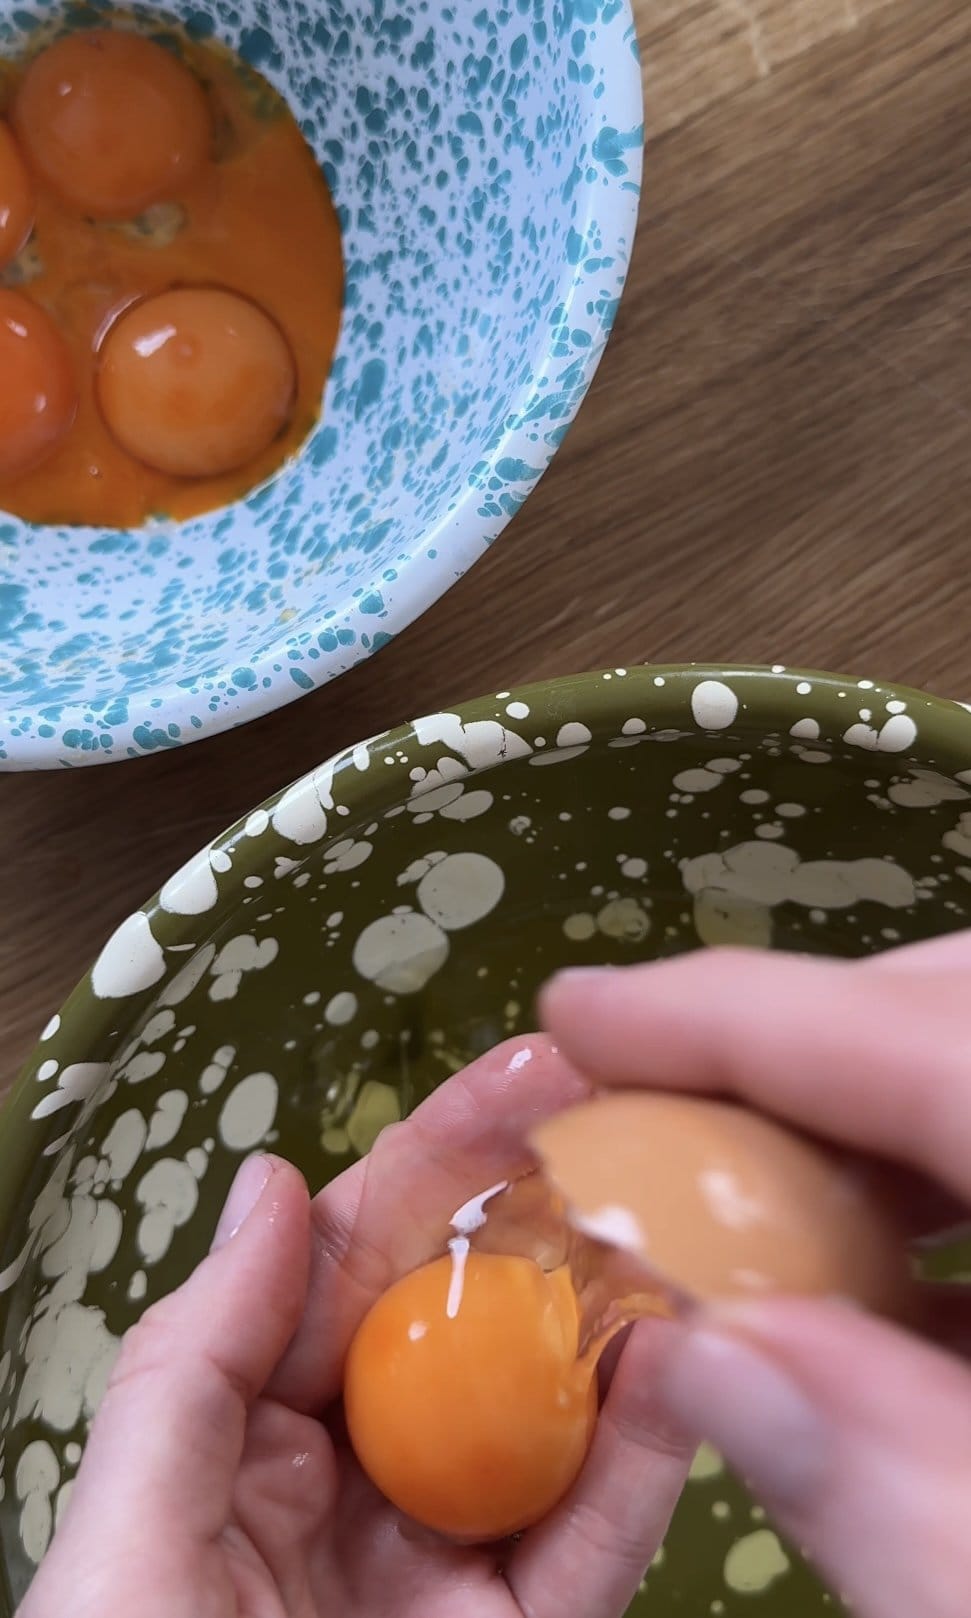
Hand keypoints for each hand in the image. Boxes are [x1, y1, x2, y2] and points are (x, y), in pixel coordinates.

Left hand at [20, 1038, 692, 1617]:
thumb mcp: (125, 1540)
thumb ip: (199, 1358)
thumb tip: (277, 1181)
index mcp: (250, 1436)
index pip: (355, 1265)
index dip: (434, 1161)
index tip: (519, 1077)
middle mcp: (360, 1481)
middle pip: (469, 1320)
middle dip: (547, 1220)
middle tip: (633, 1129)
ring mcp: (447, 1564)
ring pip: (549, 1415)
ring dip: (615, 1322)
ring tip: (677, 1229)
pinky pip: (591, 1539)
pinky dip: (641, 1459)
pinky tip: (680, 1371)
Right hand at [541, 935, 970, 1617]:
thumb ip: (899, 1497)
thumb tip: (718, 1362)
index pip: (932, 1044)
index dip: (734, 1016)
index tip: (579, 1015)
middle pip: (953, 1013)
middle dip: (796, 1036)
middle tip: (647, 1102)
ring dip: (854, 1116)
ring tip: (729, 1197)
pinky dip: (933, 1188)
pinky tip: (873, 1294)